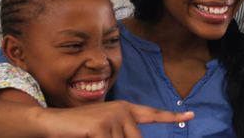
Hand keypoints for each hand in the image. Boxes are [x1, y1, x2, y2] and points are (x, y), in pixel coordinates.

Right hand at [37, 100, 193, 137]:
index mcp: (126, 109)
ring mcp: (112, 117)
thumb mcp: (105, 130)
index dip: (172, 116)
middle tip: (103, 136)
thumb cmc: (80, 129)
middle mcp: (123, 110)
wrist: (51, 122)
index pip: (153, 114)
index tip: (191, 114)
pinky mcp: (101, 127)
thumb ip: (122, 134)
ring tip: (93, 136)